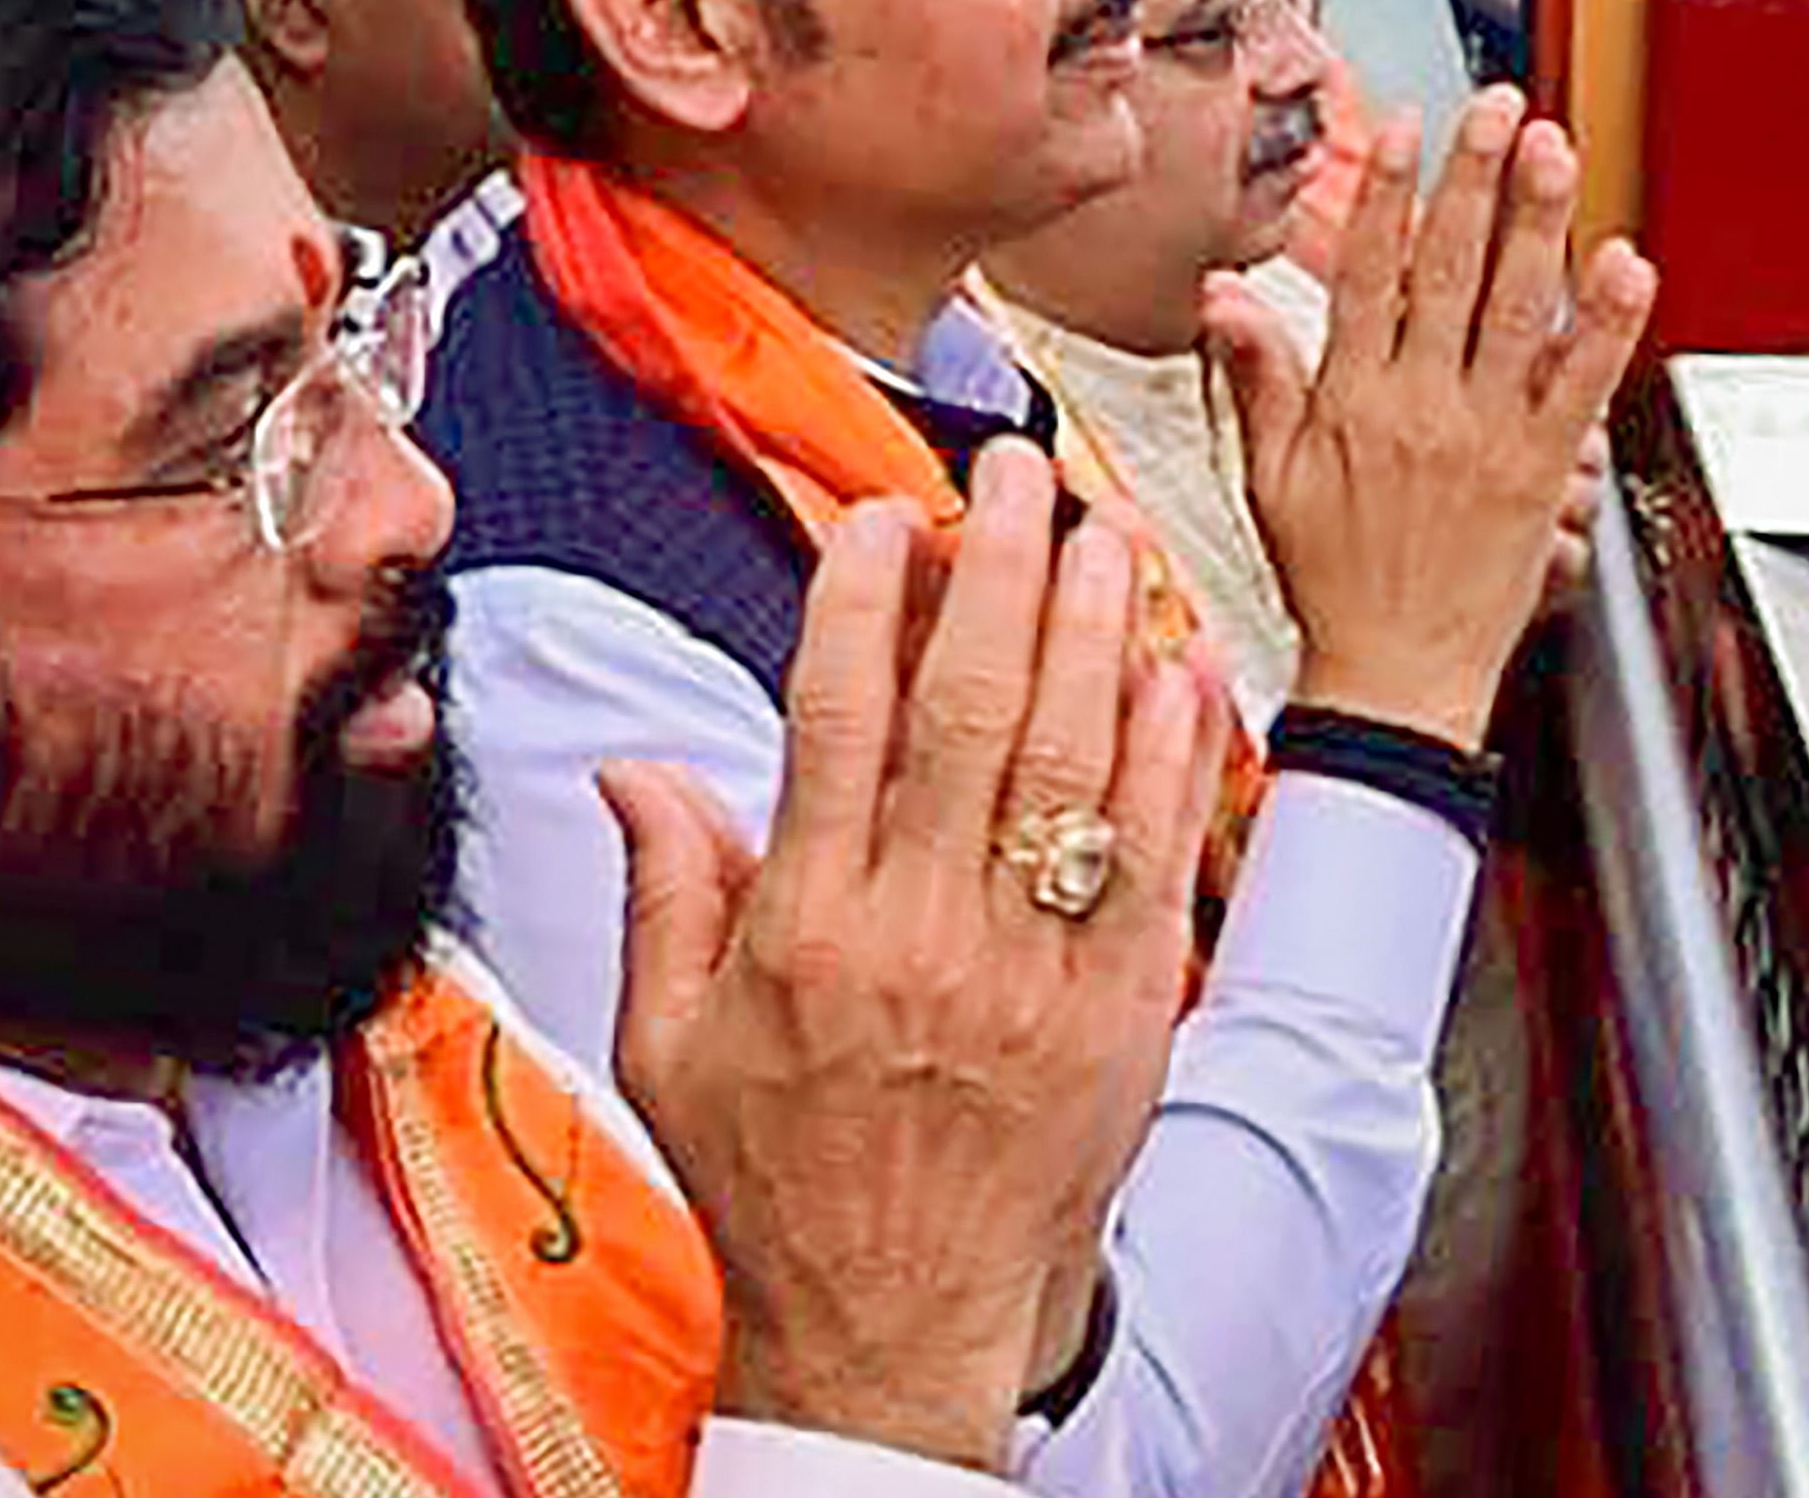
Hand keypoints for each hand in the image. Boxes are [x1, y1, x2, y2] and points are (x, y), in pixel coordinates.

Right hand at [606, 444, 1223, 1472]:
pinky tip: (1176, 663)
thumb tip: (631, 767)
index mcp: (805, 925)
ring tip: (1105, 529)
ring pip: (1072, 759)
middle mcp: (921, 931)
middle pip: (969, 703)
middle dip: (999, 566)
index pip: (837, 712)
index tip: (886, 517)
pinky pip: (1156, 854)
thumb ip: (662, 892)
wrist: (895, 1335)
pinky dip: (1170, 751)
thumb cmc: (777, 1189)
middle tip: (1021, 472)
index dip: (864, 594)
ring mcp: (1030, 970)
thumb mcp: (666, 1046)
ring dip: (1095, 626)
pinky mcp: (1120, 1012)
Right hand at [1208, 88, 1658, 751]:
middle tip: (1499, 108)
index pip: (1370, 274)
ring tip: (1554, 150)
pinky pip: (1582, 385)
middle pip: (1450, 270)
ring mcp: (1487, 437)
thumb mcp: (1267, 479)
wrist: (1394, 677)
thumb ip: (1256, 376)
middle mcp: (1421, 408)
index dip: (1391, 195)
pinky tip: (1626, 265)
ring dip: (1538, 222)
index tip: (1407, 130)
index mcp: (1352, 402)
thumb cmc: (1333, 583)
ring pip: (1516, 309)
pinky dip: (1607, 324)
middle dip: (1475, 178)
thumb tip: (1222, 295)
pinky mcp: (1544, 473)